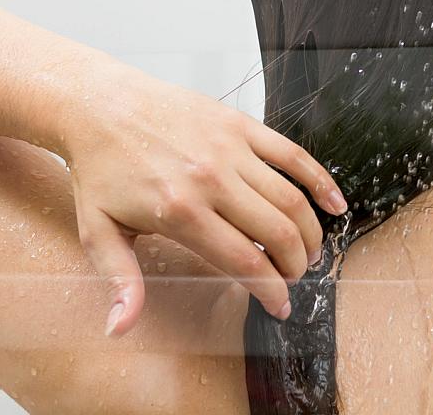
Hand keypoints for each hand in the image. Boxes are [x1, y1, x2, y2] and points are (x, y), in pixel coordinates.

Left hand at [56, 59, 346, 335]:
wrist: (99, 104)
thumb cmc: (100, 169)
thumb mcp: (99, 231)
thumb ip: (120, 280)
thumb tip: (121, 329)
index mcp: (180, 212)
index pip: (245, 261)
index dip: (271, 290)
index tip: (281, 306)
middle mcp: (211, 180)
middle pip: (277, 232)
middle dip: (295, 264)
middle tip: (295, 277)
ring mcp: (230, 149)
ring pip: (290, 198)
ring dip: (309, 231)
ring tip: (310, 251)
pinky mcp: (240, 125)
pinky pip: (292, 155)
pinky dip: (320, 180)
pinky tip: (334, 203)